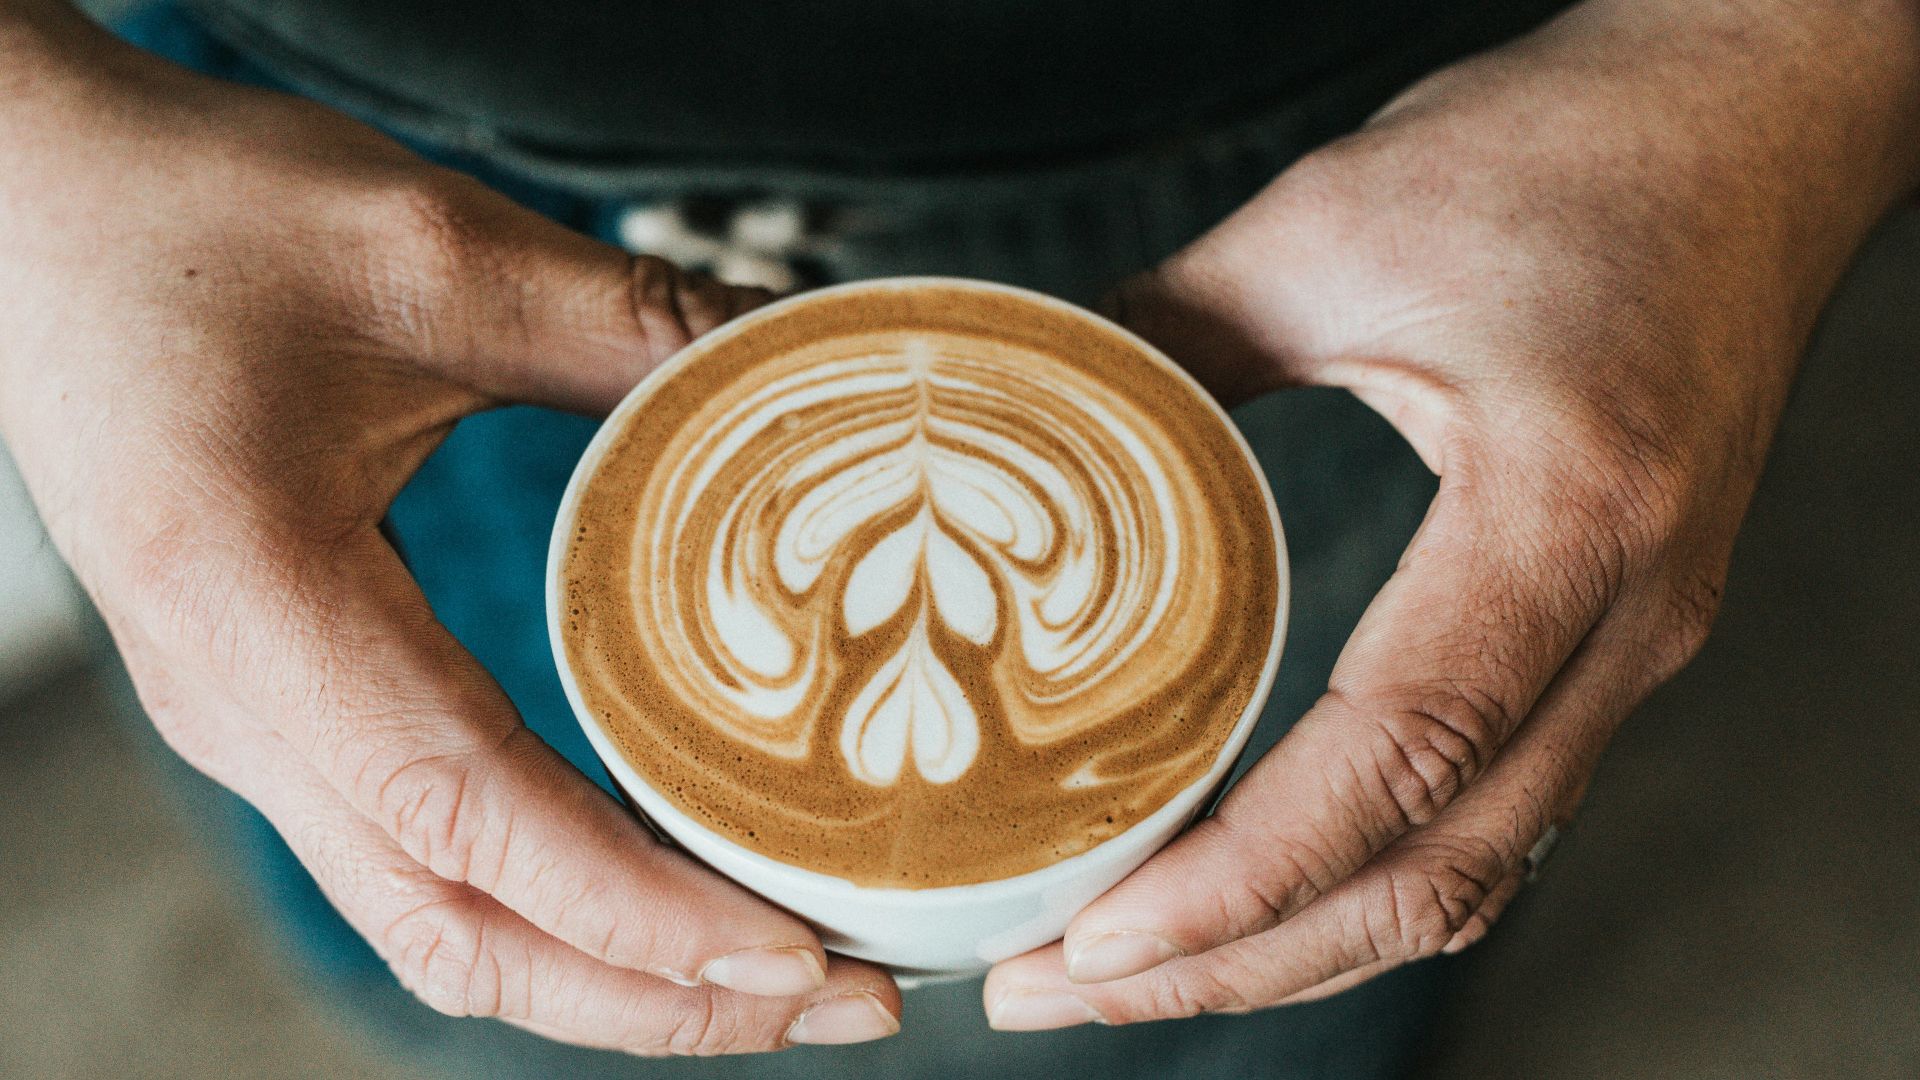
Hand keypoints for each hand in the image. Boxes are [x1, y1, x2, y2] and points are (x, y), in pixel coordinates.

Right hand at [0, 7, 899, 1051]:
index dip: (641, 914)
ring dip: (612, 978)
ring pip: (440, 926)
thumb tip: (810, 363)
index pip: (471, 821)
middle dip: (659, 999)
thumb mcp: (430, 249)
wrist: (26, 209)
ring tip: (777, 976)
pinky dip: (555, 911)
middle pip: (462, 935)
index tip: (797, 954)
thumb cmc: (188, 215)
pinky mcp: (279, 707)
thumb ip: (627, 322)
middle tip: (844, 1000)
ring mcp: (253, 725)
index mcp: (258, 609)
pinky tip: (663, 887)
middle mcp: (243, 711)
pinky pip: (421, 863)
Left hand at [986, 0, 1919, 1026]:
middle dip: (1234, 965)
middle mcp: (1626, 615)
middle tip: (1050, 989)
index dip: (1242, 877)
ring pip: (1472, 872)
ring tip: (1124, 973)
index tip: (1094, 938)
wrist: (1754, 118)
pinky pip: (1493, 813)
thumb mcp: (1334, 224)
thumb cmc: (1571, 151)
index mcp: (1567, 512)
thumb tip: (1015, 417)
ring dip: (1294, 948)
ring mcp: (1634, 643)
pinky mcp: (1612, 637)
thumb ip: (1164, 334)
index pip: (1401, 757)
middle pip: (1435, 871)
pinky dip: (1363, 885)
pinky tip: (1254, 894)